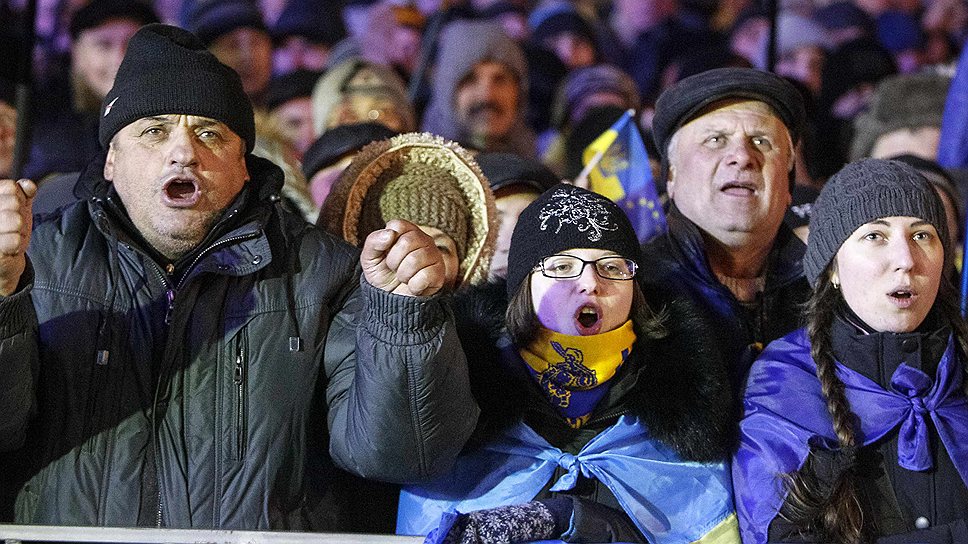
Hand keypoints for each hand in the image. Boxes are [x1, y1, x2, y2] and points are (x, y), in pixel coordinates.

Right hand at [0, 179, 34, 295]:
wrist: (3, 257)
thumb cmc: (10, 228)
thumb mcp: (19, 207)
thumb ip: (24, 193)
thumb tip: (28, 186)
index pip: (10, 187)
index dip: (20, 197)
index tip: (16, 208)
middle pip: (13, 202)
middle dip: (20, 213)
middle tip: (15, 223)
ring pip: (15, 219)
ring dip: (20, 229)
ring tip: (12, 234)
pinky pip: (13, 240)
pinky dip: (17, 242)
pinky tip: (11, 245)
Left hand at [361, 219, 445, 296]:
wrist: (390, 301)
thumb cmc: (381, 275)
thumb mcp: (369, 258)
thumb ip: (374, 242)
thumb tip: (390, 234)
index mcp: (406, 232)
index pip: (398, 225)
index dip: (387, 242)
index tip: (386, 254)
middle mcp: (423, 240)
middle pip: (407, 242)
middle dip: (393, 261)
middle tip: (394, 269)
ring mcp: (434, 256)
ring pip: (415, 259)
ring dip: (403, 274)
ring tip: (403, 278)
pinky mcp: (439, 274)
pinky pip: (426, 275)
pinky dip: (414, 285)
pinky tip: (413, 286)